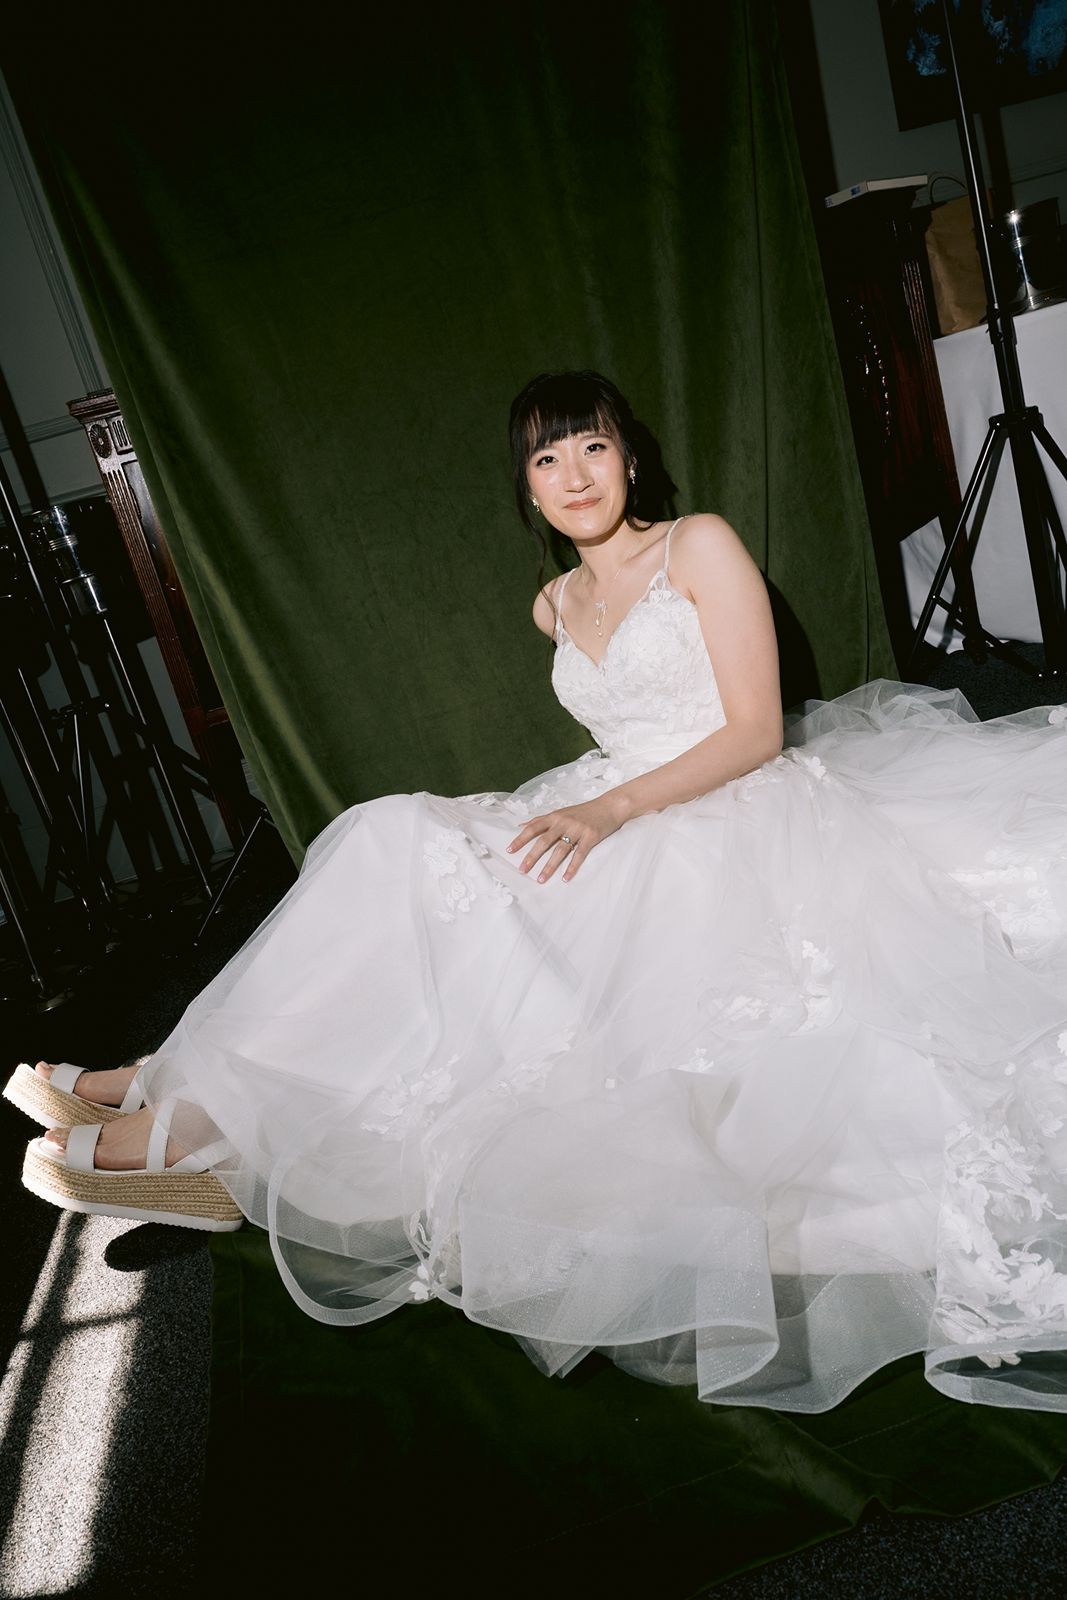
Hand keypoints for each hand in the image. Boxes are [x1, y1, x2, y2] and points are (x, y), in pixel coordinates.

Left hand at [506, 794, 627, 882]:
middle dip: (532, 856)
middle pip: (544, 841)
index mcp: (555, 816)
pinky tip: (565, 878)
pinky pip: (579, 854)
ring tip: (541, 879)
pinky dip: (572, 867)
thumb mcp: (561, 812)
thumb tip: (521, 825)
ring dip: (550, 866)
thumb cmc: (583, 811)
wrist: (610, 806)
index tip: (510, 850)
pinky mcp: (591, 837)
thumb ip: (541, 819)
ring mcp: (578, 829)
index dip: (521, 839)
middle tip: (522, 870)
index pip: (533, 827)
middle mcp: (564, 822)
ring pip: (560, 850)